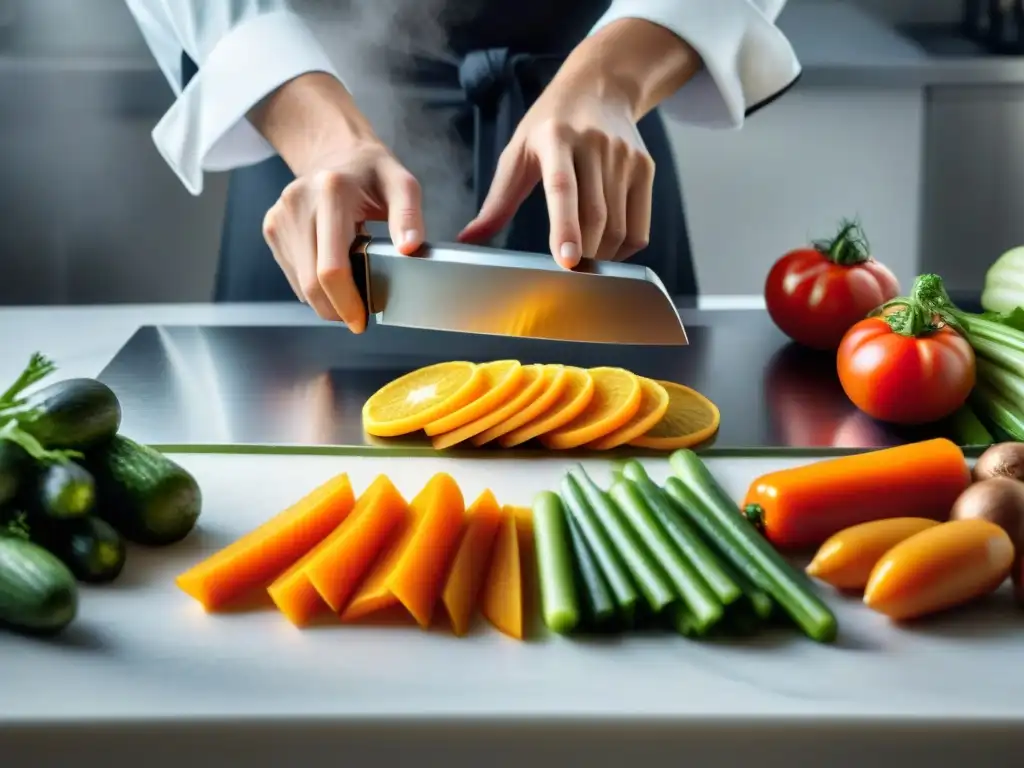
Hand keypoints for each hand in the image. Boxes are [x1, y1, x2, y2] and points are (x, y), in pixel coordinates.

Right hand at [251, 73, 424, 330]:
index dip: (346, 303)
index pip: (332, 268)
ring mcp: (280, 216)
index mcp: (331, 192)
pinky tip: (334, 273)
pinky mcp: (272, 227)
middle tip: (358, 317)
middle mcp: (298, 203)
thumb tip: (410, 247)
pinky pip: (293, 273)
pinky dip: (313, 285)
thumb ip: (409, 215)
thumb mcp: (402, 184)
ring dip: (325, 299)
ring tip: (350, 291)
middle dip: (335, 309)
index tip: (361, 320)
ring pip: (299, 283)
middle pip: (311, 283)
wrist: (334, 151)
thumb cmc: (371, 172)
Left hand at [457, 75, 654, 267]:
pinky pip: (639, 227)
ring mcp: (624, 156)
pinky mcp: (645, 168)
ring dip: (602, 256)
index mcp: (556, 138)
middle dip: (583, 254)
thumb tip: (469, 239)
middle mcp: (595, 145)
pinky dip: (623, 250)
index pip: (562, 188)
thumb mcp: (518, 152)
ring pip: (619, 227)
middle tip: (568, 277)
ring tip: (584, 263)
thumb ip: (497, 200)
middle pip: (595, 216)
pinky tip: (606, 250)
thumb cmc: (551, 124)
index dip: (564, 227)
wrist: (599, 87)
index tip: (566, 259)